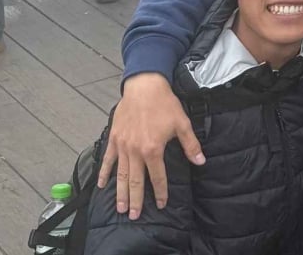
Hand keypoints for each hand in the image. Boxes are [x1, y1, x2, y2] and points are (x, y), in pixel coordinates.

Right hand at [96, 73, 203, 218]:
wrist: (144, 87)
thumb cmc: (165, 104)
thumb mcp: (182, 123)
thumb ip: (191, 145)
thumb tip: (200, 161)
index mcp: (153, 149)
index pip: (158, 176)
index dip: (160, 192)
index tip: (161, 204)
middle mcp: (135, 151)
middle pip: (135, 181)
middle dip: (135, 200)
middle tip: (134, 216)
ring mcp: (122, 146)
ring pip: (120, 175)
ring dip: (120, 193)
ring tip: (120, 208)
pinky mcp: (114, 139)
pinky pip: (108, 160)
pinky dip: (104, 173)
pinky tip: (102, 185)